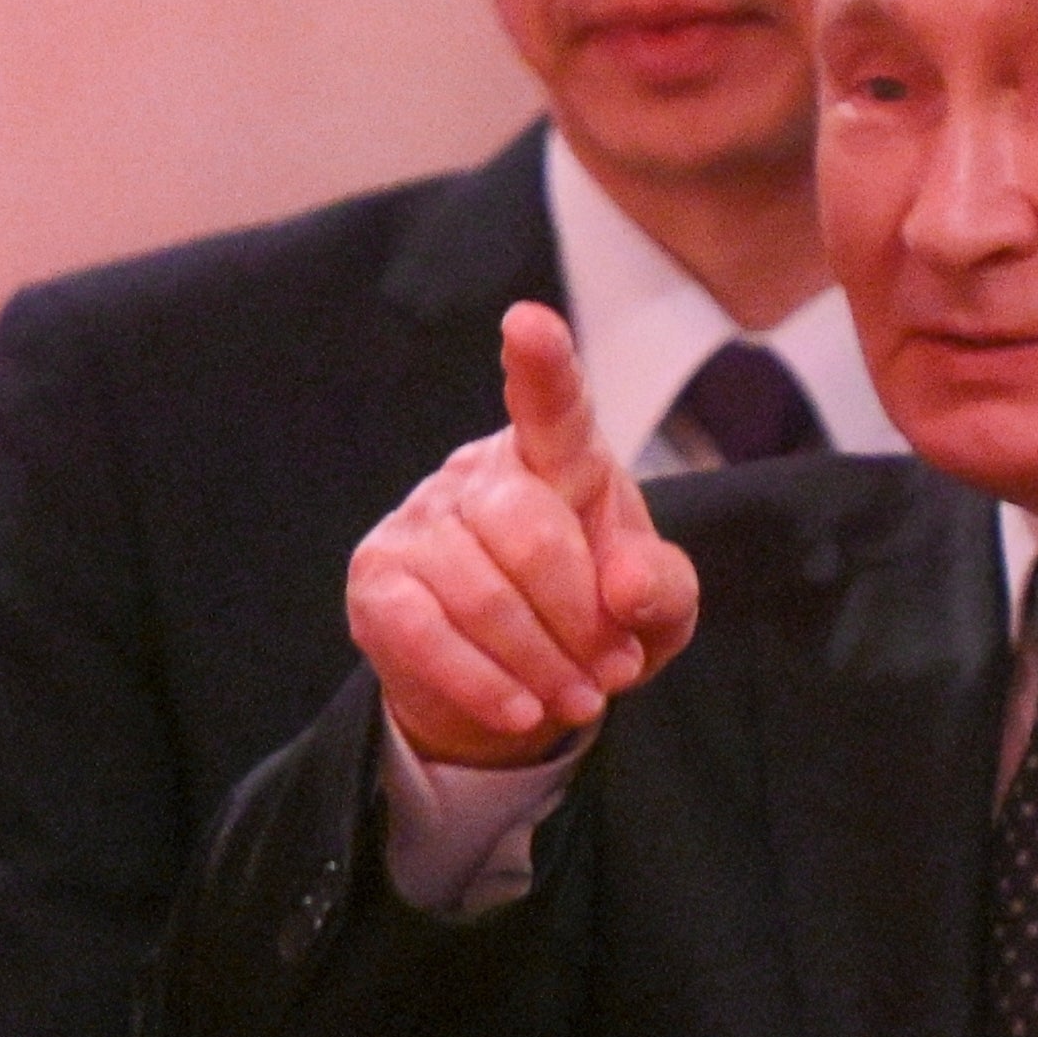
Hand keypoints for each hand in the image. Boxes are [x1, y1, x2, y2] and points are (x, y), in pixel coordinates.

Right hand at [349, 303, 699, 766]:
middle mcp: (478, 472)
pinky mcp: (376, 581)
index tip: (529, 324)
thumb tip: (627, 588)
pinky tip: (520, 712)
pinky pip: (425, 633)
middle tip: (611, 674)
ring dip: (540, 664)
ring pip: (479, 593)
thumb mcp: (653, 610)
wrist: (517, 687)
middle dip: (579, 618)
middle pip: (527, 532)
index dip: (542, 367)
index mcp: (558, 457)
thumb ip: (661, 588)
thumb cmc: (593, 621)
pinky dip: (482, 683)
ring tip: (577, 702)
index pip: (553, 408)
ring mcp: (417, 521)